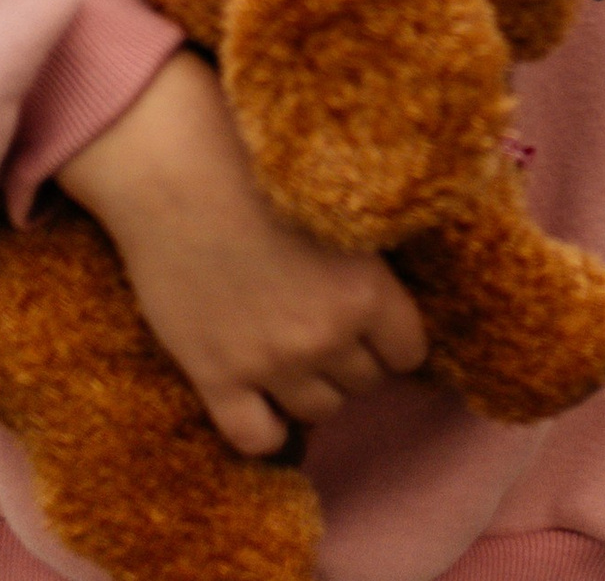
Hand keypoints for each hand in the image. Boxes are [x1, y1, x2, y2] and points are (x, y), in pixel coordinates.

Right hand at [56, 52, 428, 455]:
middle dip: (356, 362)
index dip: (396, 343)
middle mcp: (327, 336)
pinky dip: (266, 431)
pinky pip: (254, 438)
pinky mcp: (215, 377)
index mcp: (369, 291)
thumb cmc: (269, 178)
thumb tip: (397, 289)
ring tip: (302, 363)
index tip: (382, 332)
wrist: (184, 179)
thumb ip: (373, 263)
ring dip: (315, 391)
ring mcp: (270, 363)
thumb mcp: (347, 215)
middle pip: (364, 383)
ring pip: (318, 411)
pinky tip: (265, 406)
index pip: (409, 352)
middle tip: (335, 338)